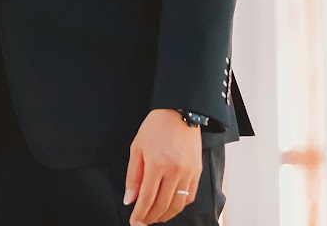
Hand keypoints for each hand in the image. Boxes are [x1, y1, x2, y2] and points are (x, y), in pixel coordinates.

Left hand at [123, 109, 201, 223]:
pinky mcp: (197, 172)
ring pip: (178, 205)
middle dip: (151, 217)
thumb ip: (132, 176)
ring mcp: (189, 173)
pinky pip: (189, 197)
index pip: (147, 198)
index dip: (140, 214)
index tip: (134, 222)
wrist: (180, 112)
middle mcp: (175, 171)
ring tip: (155, 217)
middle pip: (162, 205)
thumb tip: (129, 200)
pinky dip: (179, 206)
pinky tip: (170, 206)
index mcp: (157, 164)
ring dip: (165, 215)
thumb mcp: (137, 148)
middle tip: (142, 222)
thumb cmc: (155, 127)